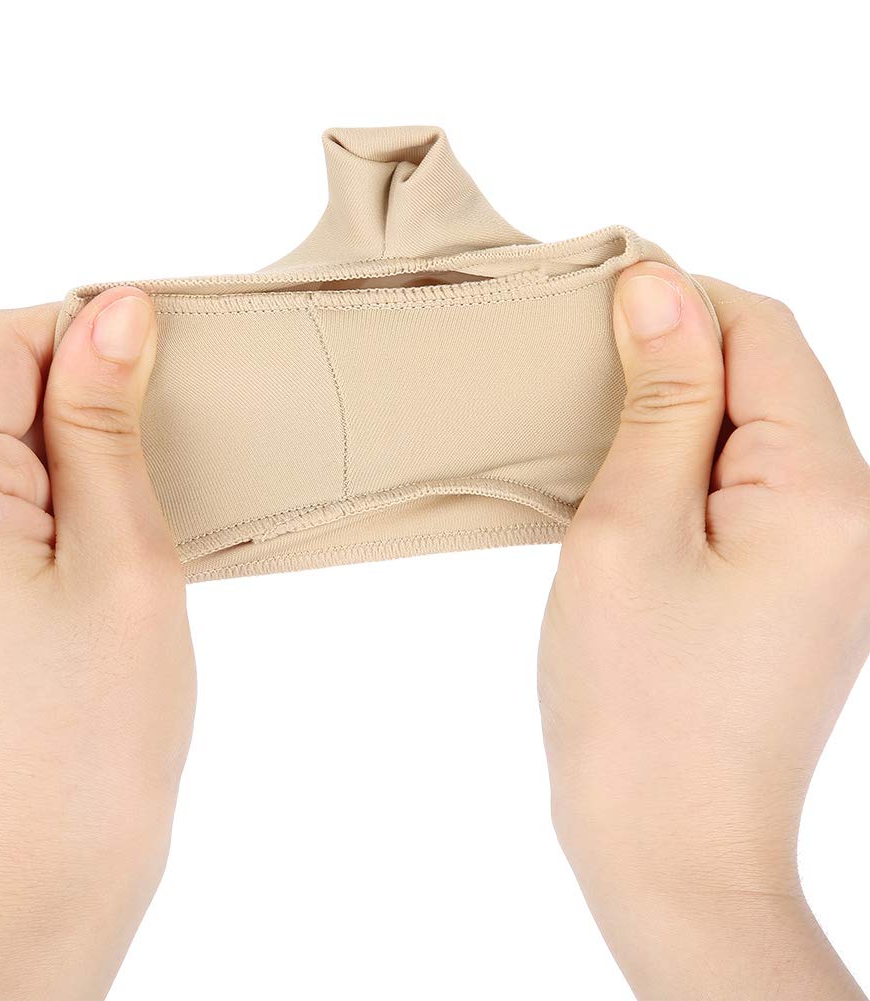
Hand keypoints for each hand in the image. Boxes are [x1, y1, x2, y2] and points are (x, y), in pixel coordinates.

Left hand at [0, 289, 194, 999]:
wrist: (49, 869)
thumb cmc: (98, 731)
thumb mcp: (125, 556)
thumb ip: (103, 424)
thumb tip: (111, 309)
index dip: (86, 335)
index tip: (163, 372)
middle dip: (84, 396)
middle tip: (164, 456)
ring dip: (76, 450)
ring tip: (140, 512)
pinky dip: (58, 496)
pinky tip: (108, 541)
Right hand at [539, 262, 869, 998]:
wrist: (671, 849)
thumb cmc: (637, 702)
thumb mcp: (630, 528)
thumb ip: (662, 400)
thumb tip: (662, 284)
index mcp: (826, 490)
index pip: (762, 330)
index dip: (678, 298)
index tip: (590, 307)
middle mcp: (854, 516)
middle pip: (768, 378)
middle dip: (674, 355)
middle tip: (575, 375)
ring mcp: (831, 557)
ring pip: (754, 433)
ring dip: (674, 414)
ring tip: (592, 432)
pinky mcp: (799, 589)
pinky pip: (748, 489)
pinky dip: (685, 468)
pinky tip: (627, 487)